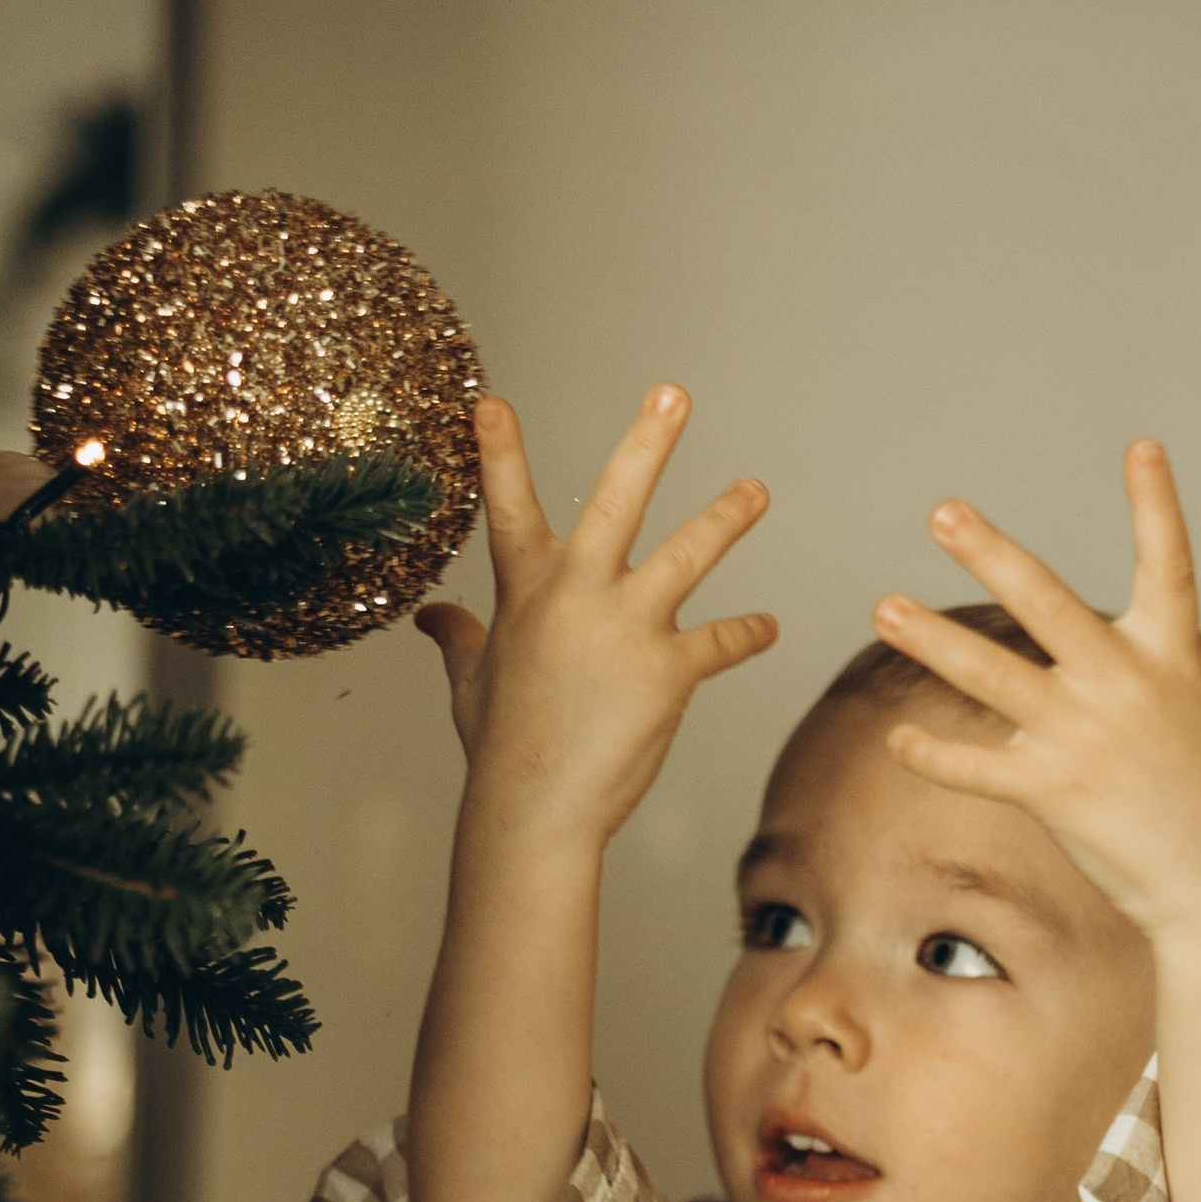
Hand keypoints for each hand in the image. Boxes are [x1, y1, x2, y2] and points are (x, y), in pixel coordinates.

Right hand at [416, 388, 776, 845]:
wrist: (535, 808)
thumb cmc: (500, 749)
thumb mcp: (471, 682)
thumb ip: (459, 637)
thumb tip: (433, 618)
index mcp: (527, 588)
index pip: (508, 504)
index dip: (498, 450)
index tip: (492, 400)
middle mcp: (578, 593)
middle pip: (618, 499)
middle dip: (647, 441)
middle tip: (673, 393)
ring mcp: (626, 627)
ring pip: (687, 554)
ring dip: (726, 517)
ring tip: (755, 490)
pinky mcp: (669, 670)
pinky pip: (720, 641)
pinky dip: (747, 635)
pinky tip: (767, 628)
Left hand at [869, 443, 1200, 958]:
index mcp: (1174, 658)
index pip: (1170, 563)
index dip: (1156, 503)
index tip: (1141, 446)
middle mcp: (1122, 684)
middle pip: (1044, 601)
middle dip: (990, 552)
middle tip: (942, 512)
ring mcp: (1082, 736)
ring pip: (992, 675)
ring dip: (933, 641)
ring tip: (883, 607)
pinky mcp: (1053, 792)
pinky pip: (980, 768)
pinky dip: (938, 756)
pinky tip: (898, 740)